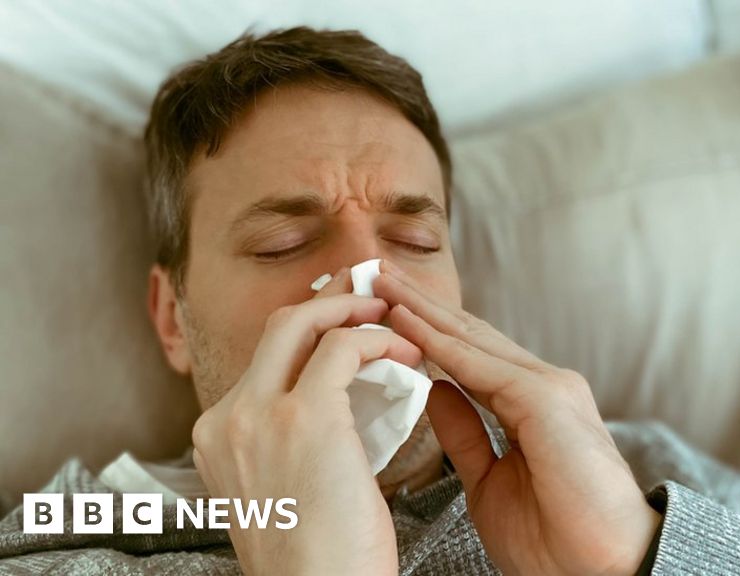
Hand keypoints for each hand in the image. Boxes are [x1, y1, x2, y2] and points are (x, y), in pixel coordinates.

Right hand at [191, 267, 416, 575]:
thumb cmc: (318, 561)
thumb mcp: (283, 492)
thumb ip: (289, 443)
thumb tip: (332, 408)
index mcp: (219, 436)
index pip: (265, 359)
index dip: (310, 330)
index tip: (345, 320)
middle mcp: (228, 418)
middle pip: (277, 327)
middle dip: (327, 300)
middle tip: (367, 294)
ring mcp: (260, 415)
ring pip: (305, 323)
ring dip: (355, 312)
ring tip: (393, 320)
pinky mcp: (305, 417)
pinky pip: (344, 347)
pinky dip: (378, 339)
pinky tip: (404, 353)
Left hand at [374, 261, 661, 575]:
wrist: (604, 570)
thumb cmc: (556, 537)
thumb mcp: (489, 481)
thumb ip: (465, 433)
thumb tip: (435, 391)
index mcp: (532, 405)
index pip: (470, 355)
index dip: (427, 330)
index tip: (385, 309)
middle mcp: (544, 385)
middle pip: (470, 335)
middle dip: (422, 305)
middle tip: (377, 274)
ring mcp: (550, 388)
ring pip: (474, 341)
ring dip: (426, 312)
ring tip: (385, 283)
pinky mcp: (548, 400)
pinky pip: (483, 367)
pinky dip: (442, 344)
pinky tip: (409, 323)